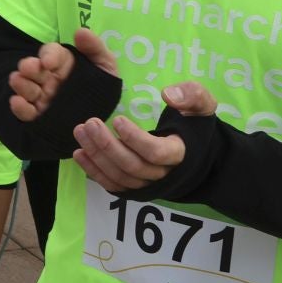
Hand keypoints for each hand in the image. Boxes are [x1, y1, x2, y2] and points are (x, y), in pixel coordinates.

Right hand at [9, 27, 117, 121]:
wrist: (100, 116)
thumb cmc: (102, 85)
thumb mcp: (104, 64)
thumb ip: (95, 47)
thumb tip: (81, 32)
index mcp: (60, 62)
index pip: (50, 52)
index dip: (47, 55)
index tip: (48, 62)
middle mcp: (47, 77)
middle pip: (31, 68)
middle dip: (28, 67)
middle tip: (28, 68)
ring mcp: (40, 95)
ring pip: (24, 87)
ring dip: (20, 83)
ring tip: (18, 82)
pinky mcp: (38, 114)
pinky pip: (25, 111)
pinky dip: (18, 107)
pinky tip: (17, 102)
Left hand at [71, 82, 215, 191]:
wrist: (195, 151)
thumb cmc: (193, 124)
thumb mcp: (202, 105)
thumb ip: (192, 95)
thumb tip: (168, 94)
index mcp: (181, 154)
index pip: (156, 153)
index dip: (135, 139)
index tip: (117, 119)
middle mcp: (164, 174)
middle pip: (133, 167)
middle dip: (108, 146)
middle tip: (89, 123)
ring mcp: (148, 184)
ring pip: (120, 177)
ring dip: (97, 156)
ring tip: (80, 133)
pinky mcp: (135, 188)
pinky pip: (113, 185)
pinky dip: (94, 172)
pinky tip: (79, 153)